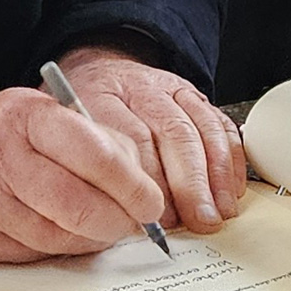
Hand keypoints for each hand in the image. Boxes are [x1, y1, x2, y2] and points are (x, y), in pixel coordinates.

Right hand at [0, 87, 166, 263]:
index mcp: (26, 115)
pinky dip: (56, 250)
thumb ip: (89, 140)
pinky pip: (32, 254)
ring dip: (90, 240)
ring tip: (99, 228)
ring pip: (59, 238)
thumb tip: (140, 183)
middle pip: (79, 205)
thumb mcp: (38, 116)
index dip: (131, 185)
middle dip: (117, 223)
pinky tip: (60, 234)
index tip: (151, 202)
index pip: (94, 153)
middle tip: (133, 224)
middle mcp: (1, 156)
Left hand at [57, 48, 245, 233]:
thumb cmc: (79, 116)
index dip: (147, 182)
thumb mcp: (60, 135)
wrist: (97, 72)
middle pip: (172, 133)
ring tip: (218, 211)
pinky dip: (230, 159)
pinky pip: (220, 125)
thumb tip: (107, 218)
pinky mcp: (194, 97)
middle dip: (190, 182)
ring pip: (201, 129)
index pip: (130, 137)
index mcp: (100, 95)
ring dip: (214, 175)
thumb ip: (79, 169)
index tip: (153, 216)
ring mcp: (171, 90)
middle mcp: (139, 89)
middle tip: (197, 218)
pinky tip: (230, 188)